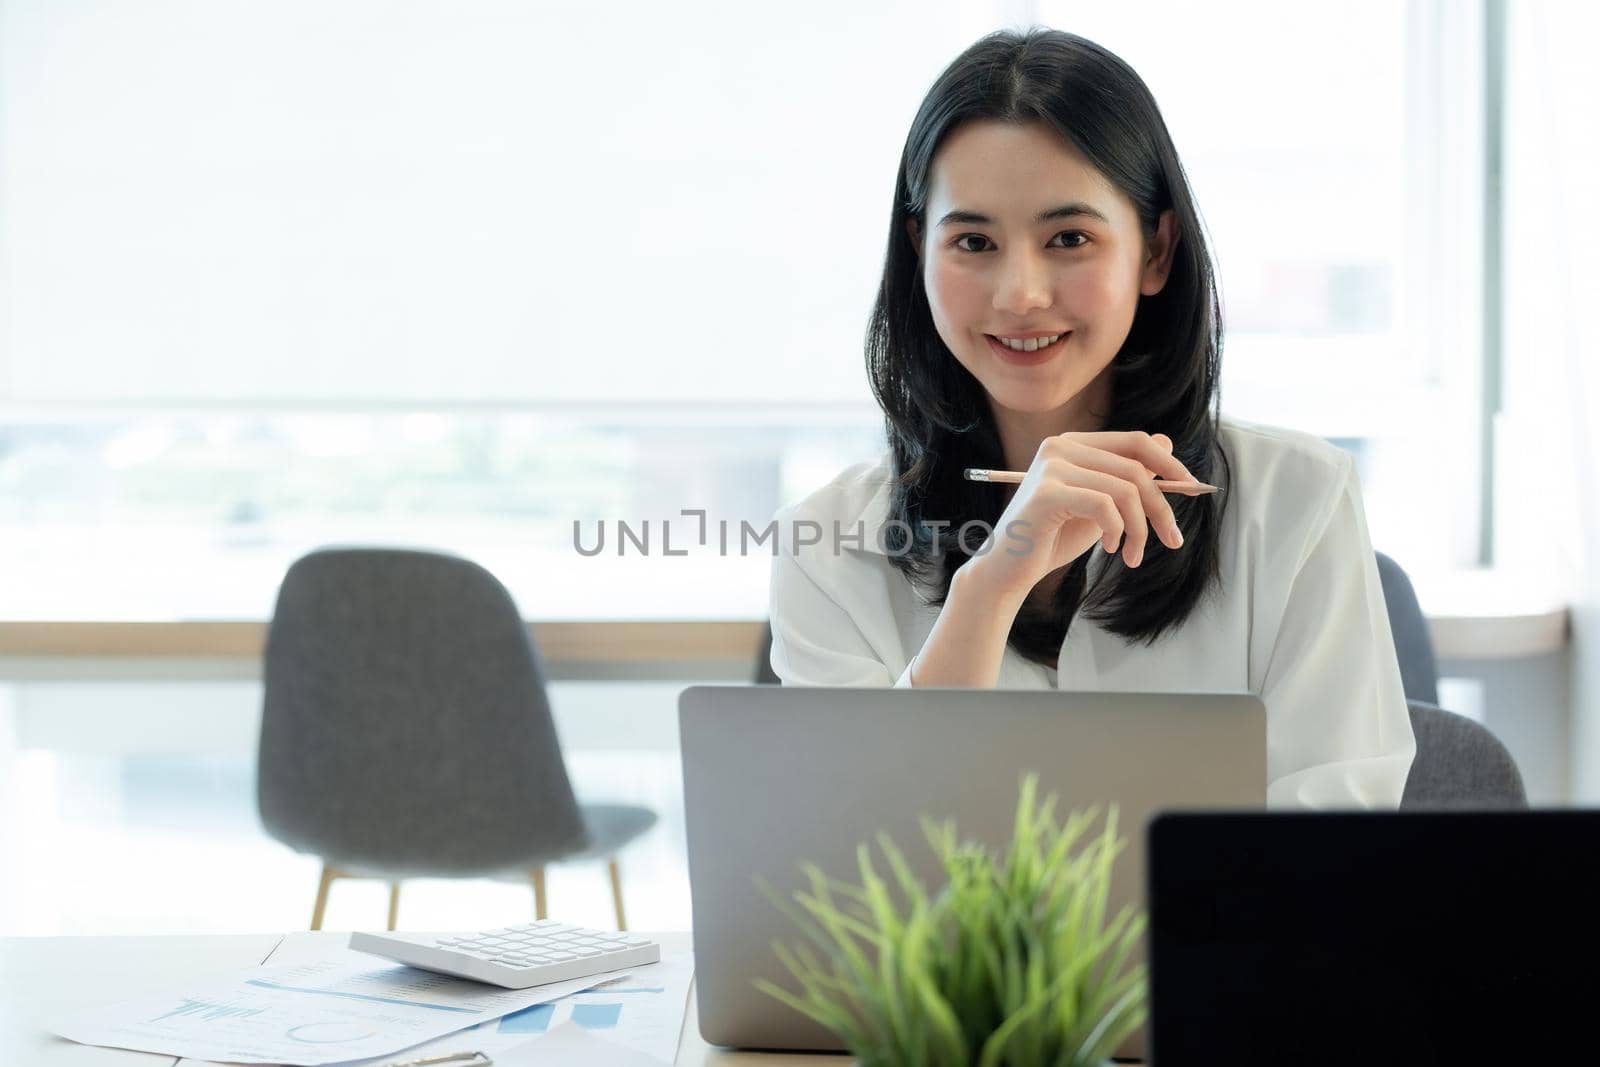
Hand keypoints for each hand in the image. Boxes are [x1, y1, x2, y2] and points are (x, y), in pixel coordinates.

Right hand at [965, 431, 1196, 602]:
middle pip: (1136, 467)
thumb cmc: (1052, 539)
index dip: (1169, 463)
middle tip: (1172, 540)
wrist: (1009, 571)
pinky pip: (1104, 506)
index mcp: (1072, 444)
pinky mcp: (1047, 493)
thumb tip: (1166, 443)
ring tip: (1132, 555)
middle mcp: (1060, 447)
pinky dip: (1116, 531)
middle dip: (1161, 508)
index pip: (1135, 441)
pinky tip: (1109, 548)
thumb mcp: (1100, 506)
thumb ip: (1127, 476)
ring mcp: (1051, 466)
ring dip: (1139, 529)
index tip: (1193, 489)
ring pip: (1125, 490)